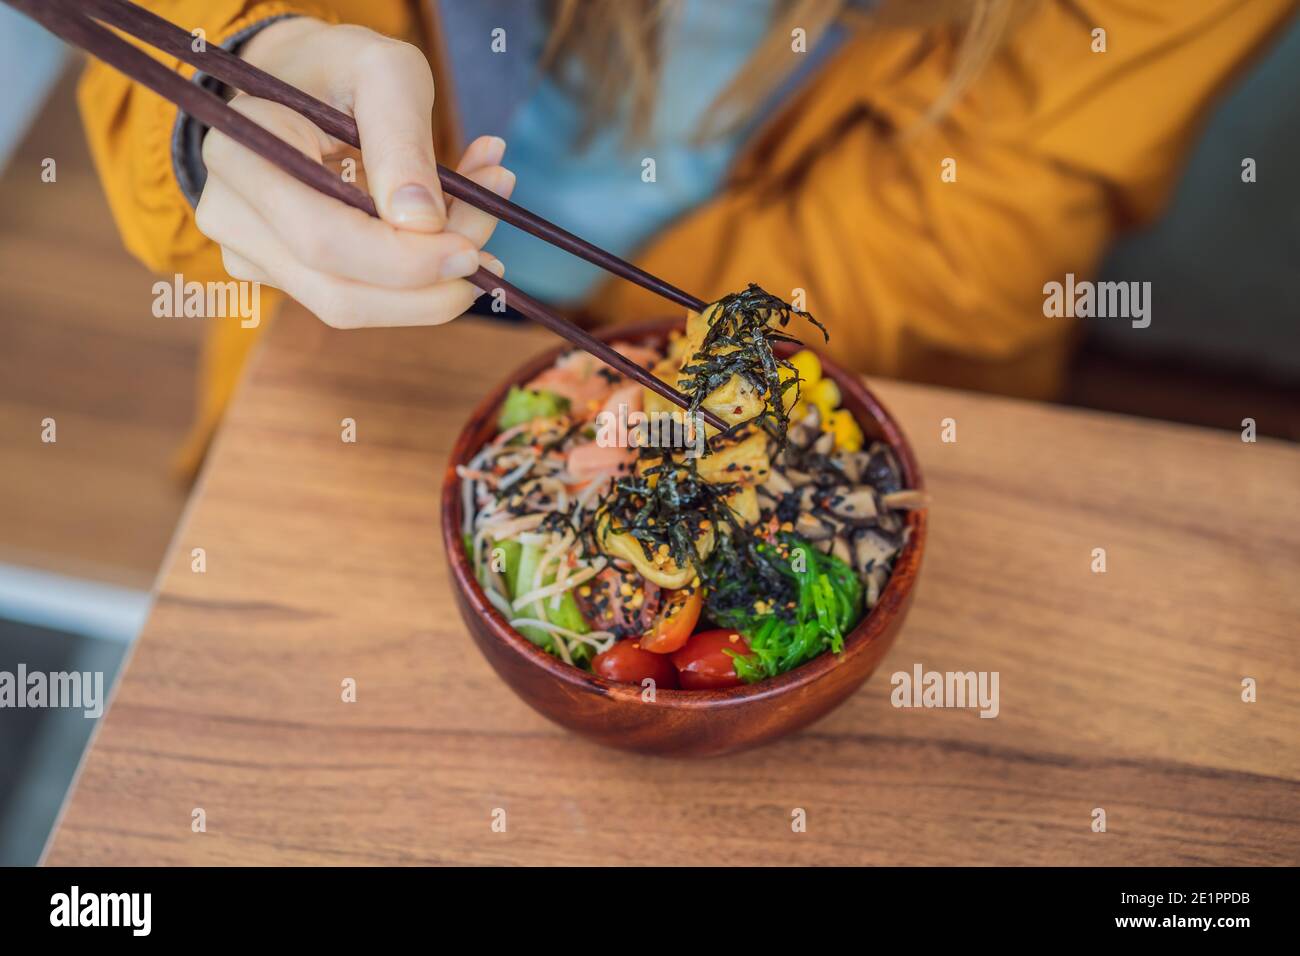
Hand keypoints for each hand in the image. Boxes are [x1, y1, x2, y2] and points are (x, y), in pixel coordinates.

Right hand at [194, 18, 512, 328]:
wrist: (299, 78)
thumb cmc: (340, 66)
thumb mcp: (385, 72)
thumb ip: (402, 141)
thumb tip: (422, 225)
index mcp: (242, 153)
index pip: (323, 239)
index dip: (404, 261)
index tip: (474, 251)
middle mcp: (232, 216)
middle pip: (338, 293)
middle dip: (428, 284)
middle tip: (493, 251)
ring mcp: (253, 253)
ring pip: (353, 306)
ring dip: (430, 285)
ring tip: (482, 224)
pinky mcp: (284, 274)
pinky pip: (359, 297)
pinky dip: (416, 278)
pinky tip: (452, 229)